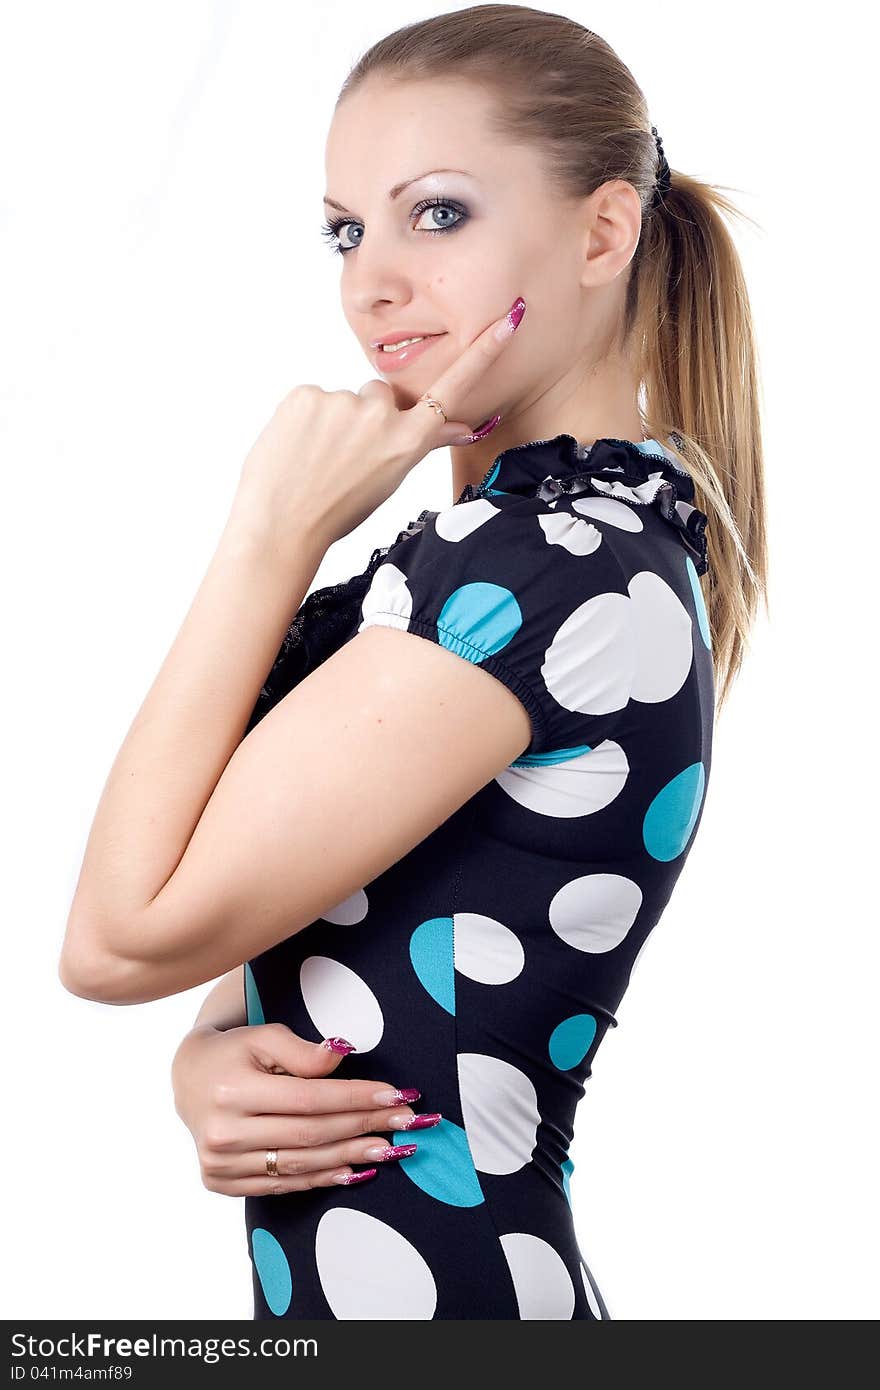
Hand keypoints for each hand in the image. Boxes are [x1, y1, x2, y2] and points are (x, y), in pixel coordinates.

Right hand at [171, 1022, 440, 1194]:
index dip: (355, 1098)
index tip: (395, 1094)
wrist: (187, 1079)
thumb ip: (301, 1050)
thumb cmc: (233, 1051)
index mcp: (232, 1091)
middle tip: (406, 1121)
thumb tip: (342, 1055)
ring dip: (351, 1157)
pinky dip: (321, 1179)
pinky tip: (354, 1170)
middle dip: (363, 1127)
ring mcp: (220, 1163)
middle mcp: (223, 1132)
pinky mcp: (222, 1182)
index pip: (309, 1098)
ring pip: (300, 1164)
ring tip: (390, 1148)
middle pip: (310, 1134)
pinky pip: (282, 1184)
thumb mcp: (263, 1035)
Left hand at [230, 296, 525, 549]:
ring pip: (344, 400)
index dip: (483, 352)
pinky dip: (304, 420)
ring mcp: (341, 402)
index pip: (453, 389)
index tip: (509, 317)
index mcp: (408, 442)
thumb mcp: (390, 480)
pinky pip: (312, 399)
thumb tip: (464, 426)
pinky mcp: (306, 395)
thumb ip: (422, 442)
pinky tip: (297, 448)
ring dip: (333, 421)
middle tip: (343, 457)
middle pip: (380, 394)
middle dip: (367, 416)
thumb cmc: (337, 512)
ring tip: (316, 459)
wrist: (281, 528)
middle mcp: (381, 415)